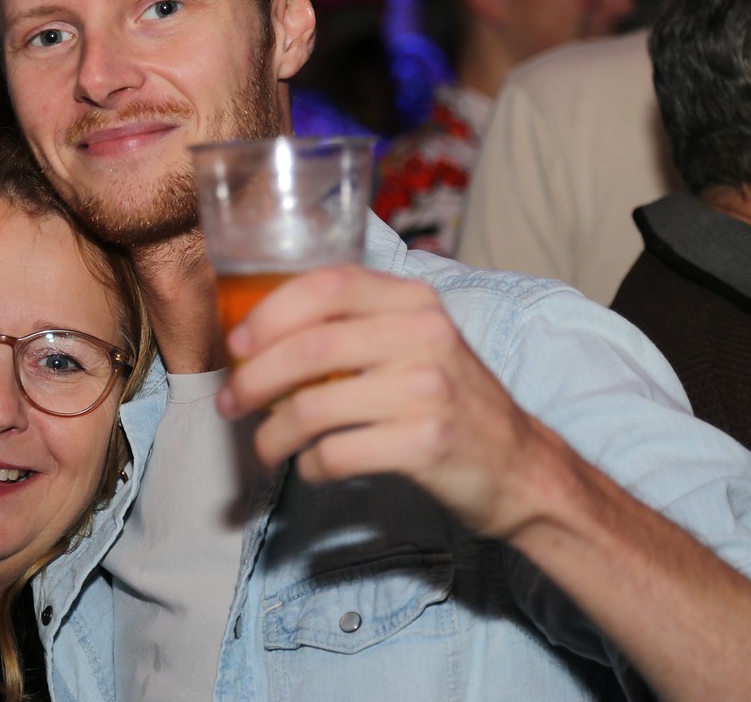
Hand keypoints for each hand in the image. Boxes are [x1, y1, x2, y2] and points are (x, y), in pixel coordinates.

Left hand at [218, 264, 558, 540]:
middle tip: (231, 402)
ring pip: (313, 407)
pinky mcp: (426, 444)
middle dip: (254, 378)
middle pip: (309, 346)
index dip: (271, 311)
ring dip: (272, 434)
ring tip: (264, 448)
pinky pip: (336, 453)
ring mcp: (427, 391)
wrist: (519, 466)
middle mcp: (424, 336)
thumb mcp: (416, 343)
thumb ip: (356, 325)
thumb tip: (260, 337)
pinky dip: (309, 466)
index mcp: (414, 302)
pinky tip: (311, 466)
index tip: (238, 343)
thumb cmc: (449, 401)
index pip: (328, 284)